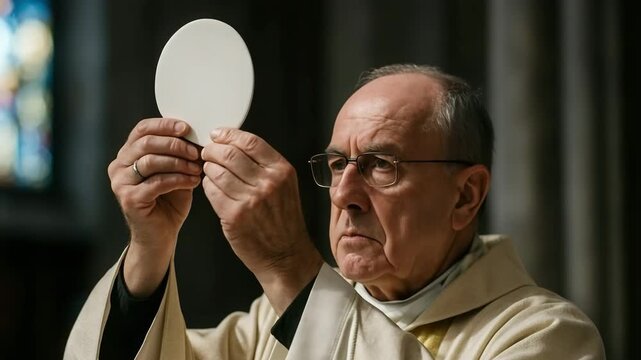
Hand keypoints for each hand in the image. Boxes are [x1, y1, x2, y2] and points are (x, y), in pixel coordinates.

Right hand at [108, 118, 201, 295]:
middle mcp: (119, 166)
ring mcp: (121, 183)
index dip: (165, 125)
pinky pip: (157, 182)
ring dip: (179, 162)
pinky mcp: (129, 199)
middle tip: (196, 152)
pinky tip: (192, 181)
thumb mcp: (175, 170)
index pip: (142, 129)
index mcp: (128, 154)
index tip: (186, 128)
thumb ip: (178, 153)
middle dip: (175, 144)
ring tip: (197, 168)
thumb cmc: (169, 201)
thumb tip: (196, 135)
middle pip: (146, 143)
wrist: (161, 235)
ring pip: (151, 161)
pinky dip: (178, 179)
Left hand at [201, 128, 322, 313]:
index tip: (217, 134)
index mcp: (282, 171)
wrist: (286, 255)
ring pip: (217, 171)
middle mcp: (268, 183)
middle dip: (212, 149)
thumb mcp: (285, 186)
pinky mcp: (234, 216)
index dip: (228, 134)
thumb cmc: (283, 221)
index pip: (250, 141)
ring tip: (209, 170)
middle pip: (230, 153)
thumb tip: (234, 143)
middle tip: (207, 152)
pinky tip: (212, 187)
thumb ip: (264, 165)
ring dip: (208, 168)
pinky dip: (207, 186)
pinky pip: (211, 190)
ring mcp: (250, 200)